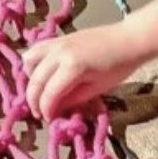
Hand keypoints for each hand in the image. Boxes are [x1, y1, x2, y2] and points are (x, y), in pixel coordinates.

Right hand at [22, 26, 145, 120]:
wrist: (127, 40)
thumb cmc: (118, 67)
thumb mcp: (97, 89)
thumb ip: (73, 99)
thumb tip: (55, 109)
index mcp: (72, 67)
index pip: (49, 94)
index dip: (46, 110)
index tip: (48, 120)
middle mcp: (59, 53)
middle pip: (36, 80)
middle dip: (34, 100)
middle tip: (40, 113)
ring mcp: (56, 43)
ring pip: (29, 61)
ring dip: (30, 80)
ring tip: (39, 91)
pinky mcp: (58, 38)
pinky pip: (36, 50)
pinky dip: (33, 63)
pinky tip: (41, 73)